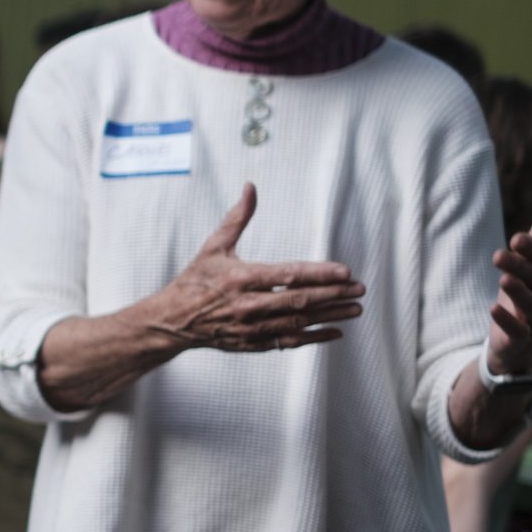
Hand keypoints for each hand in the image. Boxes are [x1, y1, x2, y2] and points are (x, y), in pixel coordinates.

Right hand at [147, 184, 365, 353]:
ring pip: (298, 322)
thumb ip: (237, 218)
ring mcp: (250, 327)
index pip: (288, 275)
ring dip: (330, 315)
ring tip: (355, 308)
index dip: (319, 273)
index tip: (345, 271)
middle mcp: (248, 305)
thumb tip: (250, 187)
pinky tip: (335, 332)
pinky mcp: (251, 343)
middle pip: (299, 300)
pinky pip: (289, 342)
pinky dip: (314, 338)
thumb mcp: (213, 246)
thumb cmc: (194, 280)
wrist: (172, 321)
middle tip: (359, 288)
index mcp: (240, 277)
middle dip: (334, 294)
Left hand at [485, 190, 531, 379]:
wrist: (518, 340)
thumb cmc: (527, 291)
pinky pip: (517, 331)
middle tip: (498, 254)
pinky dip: (507, 320)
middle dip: (520, 267)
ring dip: (517, 291)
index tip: (516, 238)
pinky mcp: (518, 338)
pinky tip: (493, 309)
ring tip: (503, 279)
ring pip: (529, 304)